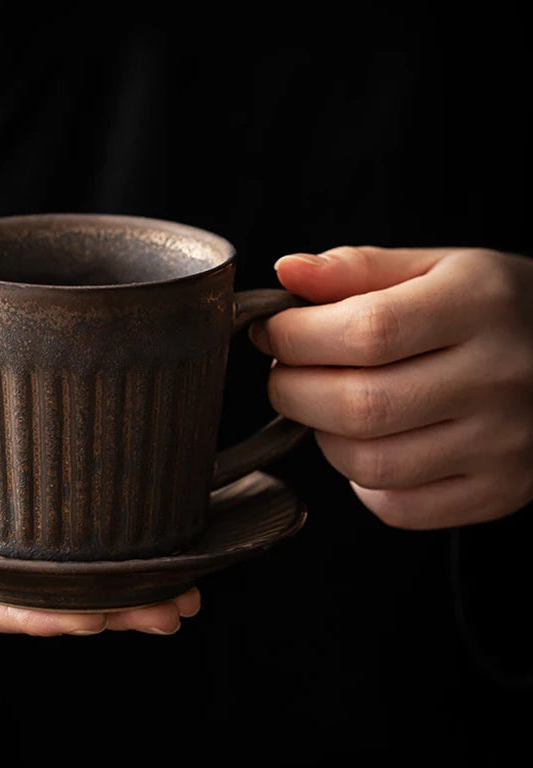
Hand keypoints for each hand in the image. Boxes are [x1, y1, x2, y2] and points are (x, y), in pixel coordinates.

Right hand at [0, 443, 199, 637]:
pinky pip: (27, 554)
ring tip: (176, 587)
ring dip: (106, 588)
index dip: (37, 612)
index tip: (101, 614)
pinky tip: (122, 549)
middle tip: (174, 607)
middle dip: (101, 610)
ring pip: (39, 585)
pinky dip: (75, 554)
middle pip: (27, 607)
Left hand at [250, 246, 532, 528]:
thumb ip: (357, 269)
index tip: (271, 332)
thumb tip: (287, 272)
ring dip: (322, 436)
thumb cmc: (493, 309)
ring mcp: (502, 445)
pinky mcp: (497, 491)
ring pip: (369, 464)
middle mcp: (497, 378)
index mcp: (478, 305)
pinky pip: (398, 507)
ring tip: (328, 404)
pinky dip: (362, 482)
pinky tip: (371, 444)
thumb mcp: (436, 267)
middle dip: (292, 390)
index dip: (296, 337)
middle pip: (359, 406)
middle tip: (288, 371)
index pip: (366, 331)